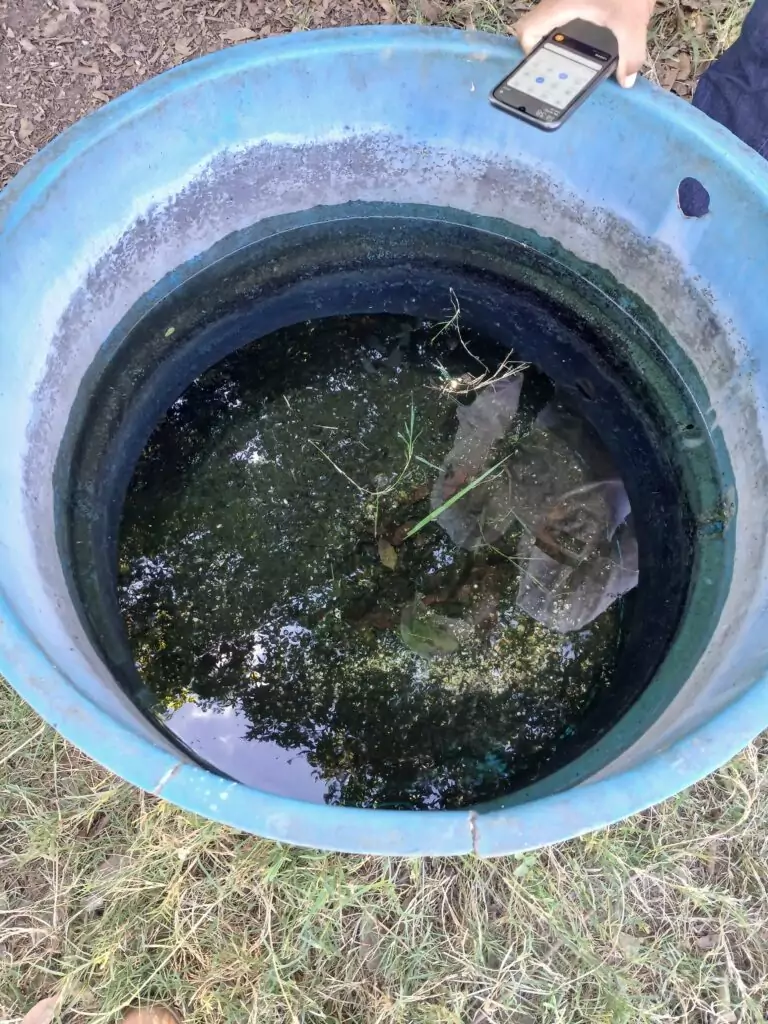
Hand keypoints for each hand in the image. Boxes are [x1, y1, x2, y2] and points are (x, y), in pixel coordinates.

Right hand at [513, 0, 655, 87]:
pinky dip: (573, 25)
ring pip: (553, 16)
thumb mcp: (633, 20)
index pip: (526, 30)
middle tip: (562, 66)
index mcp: (560, 6)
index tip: (544, 65)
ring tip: (576, 56)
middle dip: (547, 47)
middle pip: (538, 25)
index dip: (529, 52)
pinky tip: (593, 34)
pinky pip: (568, 10)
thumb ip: (631, 54)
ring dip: (561, 35)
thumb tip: (625, 81)